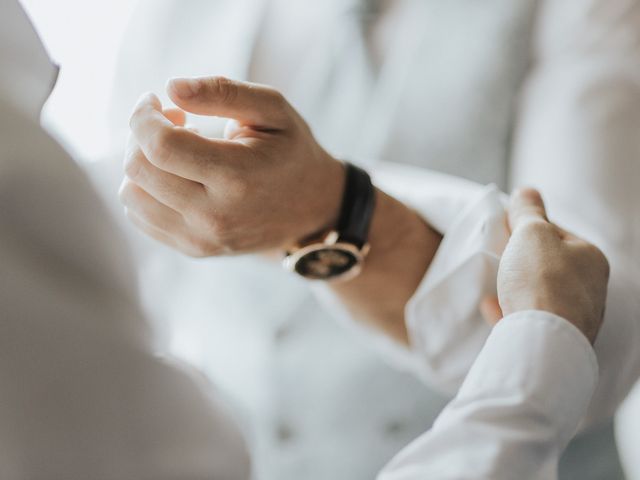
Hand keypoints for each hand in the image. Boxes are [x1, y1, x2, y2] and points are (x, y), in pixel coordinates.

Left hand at [119, 76, 344, 255]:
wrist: (313, 210)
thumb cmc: (291, 152)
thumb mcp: (273, 110)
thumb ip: (224, 91)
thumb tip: (171, 87)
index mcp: (237, 177)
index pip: (161, 147)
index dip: (144, 116)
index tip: (154, 100)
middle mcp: (215, 215)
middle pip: (139, 170)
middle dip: (141, 134)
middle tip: (171, 122)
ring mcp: (202, 238)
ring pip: (131, 196)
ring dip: (141, 163)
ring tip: (175, 151)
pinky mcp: (194, 248)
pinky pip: (141, 217)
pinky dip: (146, 189)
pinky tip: (176, 176)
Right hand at [481, 188, 608, 343]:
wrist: (542, 340)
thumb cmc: (541, 281)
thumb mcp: (531, 233)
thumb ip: (527, 211)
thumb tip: (527, 190)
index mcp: (591, 258)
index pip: (556, 232)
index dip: (528, 227)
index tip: (505, 229)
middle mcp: (590, 288)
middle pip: (549, 264)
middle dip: (521, 259)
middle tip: (497, 255)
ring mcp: (576, 317)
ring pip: (541, 294)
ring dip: (516, 286)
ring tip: (495, 282)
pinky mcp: (556, 339)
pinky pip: (530, 319)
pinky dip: (511, 310)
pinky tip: (492, 306)